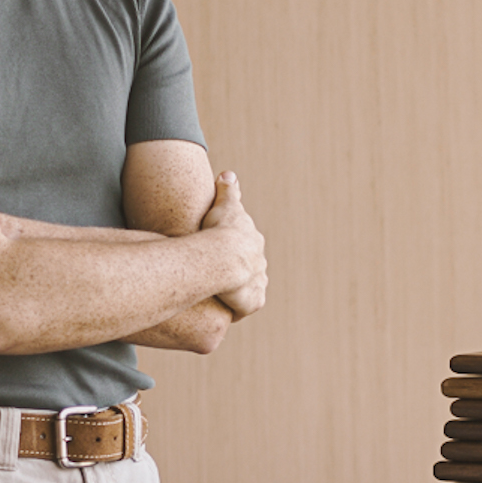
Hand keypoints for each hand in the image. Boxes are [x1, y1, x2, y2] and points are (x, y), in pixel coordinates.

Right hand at [202, 171, 267, 318]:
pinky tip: (226, 308)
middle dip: (240, 271)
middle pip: (250, 268)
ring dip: (239, 292)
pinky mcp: (254, 302)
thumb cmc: (221, 229)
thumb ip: (228, 190)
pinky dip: (237, 307)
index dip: (233, 249)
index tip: (222, 251)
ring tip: (223, 295)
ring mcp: (258, 283)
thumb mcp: (224, 204)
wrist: (225, 257)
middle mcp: (260, 263)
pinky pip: (246, 307)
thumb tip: (228, 174)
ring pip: (249, 288)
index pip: (245, 246)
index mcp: (253, 242)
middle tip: (221, 275)